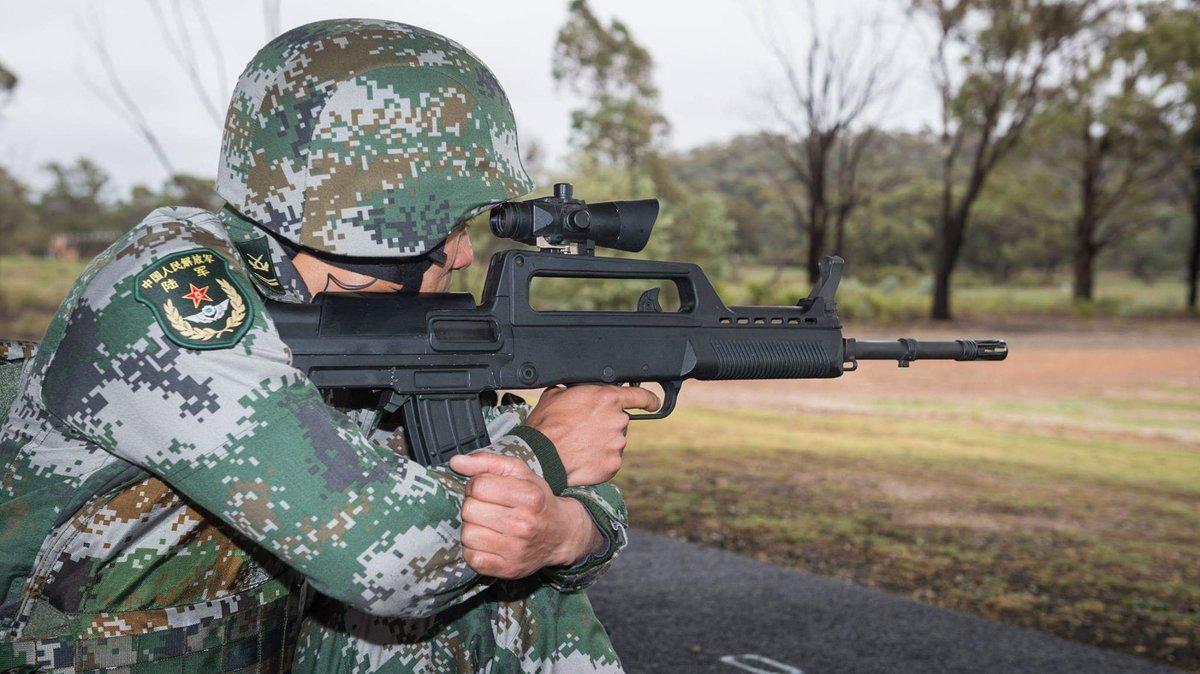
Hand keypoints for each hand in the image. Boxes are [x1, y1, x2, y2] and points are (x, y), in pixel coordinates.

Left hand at [448, 452, 602, 578]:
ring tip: (486, 524)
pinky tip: (487, 542)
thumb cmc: (537, 499)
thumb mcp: (520, 473)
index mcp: (530, 497)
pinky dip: (474, 549)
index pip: (478, 486)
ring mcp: (516, 550)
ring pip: (467, 534)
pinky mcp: (508, 569)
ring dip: (472, 527)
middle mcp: (524, 524)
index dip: (477, 485)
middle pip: (469, 509)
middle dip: (473, 505)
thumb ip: (487, 462)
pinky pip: (472, 558)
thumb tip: (455, 462)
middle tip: (486, 507)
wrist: (561, 535)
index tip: (487, 489)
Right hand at [524, 384, 659, 485]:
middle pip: (619, 420)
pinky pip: (610, 459)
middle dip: (605, 424)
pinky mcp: (613, 464)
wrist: (541, 457)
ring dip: (602, 442)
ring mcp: (617, 444)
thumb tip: (572, 392)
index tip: (653, 404)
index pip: (640, 396)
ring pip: (614, 441)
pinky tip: (582, 458)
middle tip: (583, 429)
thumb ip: (574, 391)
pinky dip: (599, 459)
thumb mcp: (554, 395)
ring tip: (578, 445)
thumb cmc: (545, 426)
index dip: (649, 399)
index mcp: (606, 398)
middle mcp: (617, 421)